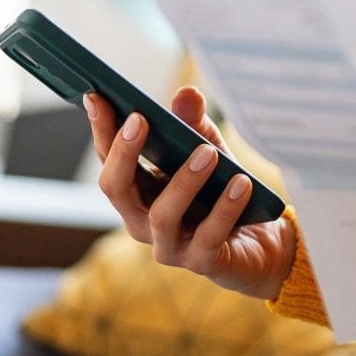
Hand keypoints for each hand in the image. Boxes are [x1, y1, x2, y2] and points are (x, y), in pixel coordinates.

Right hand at [87, 86, 296, 300]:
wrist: (259, 240)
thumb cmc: (221, 191)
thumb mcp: (210, 150)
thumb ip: (194, 125)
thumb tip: (187, 94)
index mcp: (135, 191)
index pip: (108, 160)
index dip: (101, 129)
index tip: (97, 95)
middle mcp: (141, 221)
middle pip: (116, 189)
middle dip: (124, 152)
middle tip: (139, 118)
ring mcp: (169, 246)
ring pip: (162, 215)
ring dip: (184, 181)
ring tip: (207, 152)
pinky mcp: (202, 262)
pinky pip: (209, 235)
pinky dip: (225, 207)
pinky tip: (242, 183)